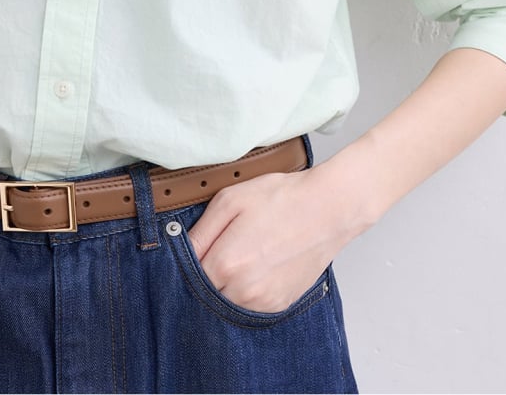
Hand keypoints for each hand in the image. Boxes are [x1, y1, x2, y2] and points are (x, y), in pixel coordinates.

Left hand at [185, 163, 369, 313]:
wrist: (328, 209)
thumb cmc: (281, 199)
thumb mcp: (230, 200)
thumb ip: (199, 231)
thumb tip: (177, 249)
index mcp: (226, 264)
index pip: (186, 277)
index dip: (185, 262)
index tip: (192, 251)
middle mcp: (243, 291)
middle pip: (204, 294)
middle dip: (205, 275)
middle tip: (219, 249)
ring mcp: (263, 302)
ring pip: (225, 302)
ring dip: (225, 285)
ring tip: (241, 254)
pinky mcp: (279, 306)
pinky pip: (248, 305)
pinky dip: (245, 290)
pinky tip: (257, 265)